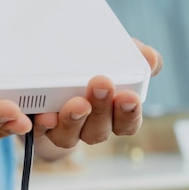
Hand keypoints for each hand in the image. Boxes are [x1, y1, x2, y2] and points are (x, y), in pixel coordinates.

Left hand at [32, 40, 162, 148]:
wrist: (48, 59)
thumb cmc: (91, 62)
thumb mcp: (114, 53)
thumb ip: (135, 56)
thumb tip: (150, 58)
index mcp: (112, 113)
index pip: (127, 123)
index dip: (129, 114)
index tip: (129, 96)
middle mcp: (88, 126)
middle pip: (98, 131)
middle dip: (101, 109)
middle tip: (101, 84)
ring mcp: (62, 128)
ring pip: (69, 136)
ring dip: (74, 120)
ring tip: (77, 103)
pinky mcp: (38, 124)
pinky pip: (39, 131)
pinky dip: (43, 124)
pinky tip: (46, 114)